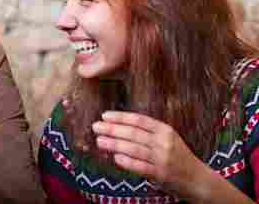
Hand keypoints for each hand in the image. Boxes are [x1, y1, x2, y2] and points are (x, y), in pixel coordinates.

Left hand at [92, 111, 209, 199]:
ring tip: (100, 141)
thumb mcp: (167, 138)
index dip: (120, 117)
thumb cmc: (177, 156)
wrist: (199, 180)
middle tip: (96, 127)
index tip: (104, 115)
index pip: (139, 120)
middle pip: (134, 133)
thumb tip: (118, 127)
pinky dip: (127, 162)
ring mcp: (163, 158)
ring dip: (115, 144)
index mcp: (165, 130)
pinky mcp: (161, 174)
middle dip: (112, 129)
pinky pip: (141, 167)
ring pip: (134, 149)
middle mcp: (164, 142)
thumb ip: (147, 133)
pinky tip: (115, 158)